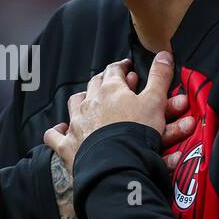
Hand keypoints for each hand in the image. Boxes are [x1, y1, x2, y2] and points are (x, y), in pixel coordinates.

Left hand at [44, 52, 185, 172]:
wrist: (117, 164)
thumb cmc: (136, 132)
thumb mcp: (155, 101)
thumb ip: (160, 77)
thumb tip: (164, 54)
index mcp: (110, 90)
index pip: (114, 71)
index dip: (121, 68)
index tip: (127, 68)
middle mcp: (90, 103)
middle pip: (94, 85)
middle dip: (103, 82)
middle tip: (112, 84)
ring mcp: (76, 123)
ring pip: (74, 103)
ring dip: (81, 100)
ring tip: (87, 100)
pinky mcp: (68, 145)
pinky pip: (55, 135)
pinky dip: (56, 131)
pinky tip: (59, 129)